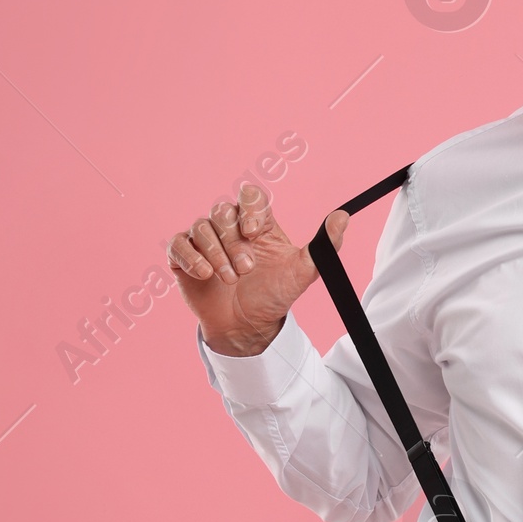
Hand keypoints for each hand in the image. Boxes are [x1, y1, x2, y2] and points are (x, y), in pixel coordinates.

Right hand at [166, 183, 349, 355]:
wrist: (249, 327)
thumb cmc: (274, 296)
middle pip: (223, 211)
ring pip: (201, 226)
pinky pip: (178, 243)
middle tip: (246, 270)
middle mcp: (229, 227)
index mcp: (257, 223)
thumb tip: (343, 216)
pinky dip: (191, 257)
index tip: (255, 232)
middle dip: (234, 242)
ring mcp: (205, 240)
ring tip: (229, 279)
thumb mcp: (304, 273)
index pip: (249, 194)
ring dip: (216, 253)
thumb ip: (324, 246)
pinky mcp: (183, 256)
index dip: (249, 208)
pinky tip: (205, 274)